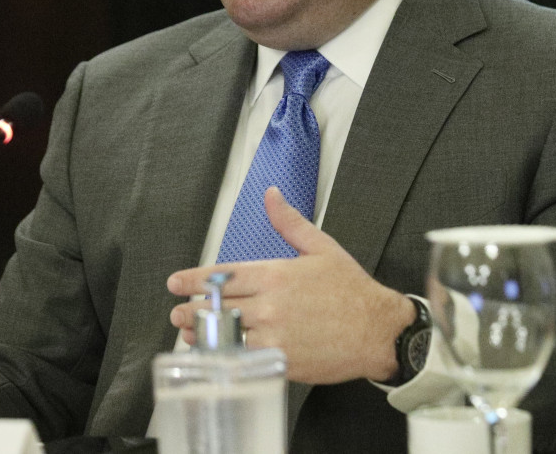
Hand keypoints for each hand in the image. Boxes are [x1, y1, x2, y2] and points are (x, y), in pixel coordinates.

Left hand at [167, 187, 415, 384]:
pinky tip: (219, 355)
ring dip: (204, 335)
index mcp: (275, 273)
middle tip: (177, 313)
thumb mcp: (321, 247)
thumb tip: (271, 195)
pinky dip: (229, 357)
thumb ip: (289, 222)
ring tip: (188, 335)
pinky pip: (246, 359)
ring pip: (227, 335)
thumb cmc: (352, 290)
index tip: (175, 284)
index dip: (193, 281)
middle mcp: (269, 304)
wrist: (379, 330)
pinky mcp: (282, 361)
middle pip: (217, 307)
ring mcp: (274, 334)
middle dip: (192, 311)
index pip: (222, 276)